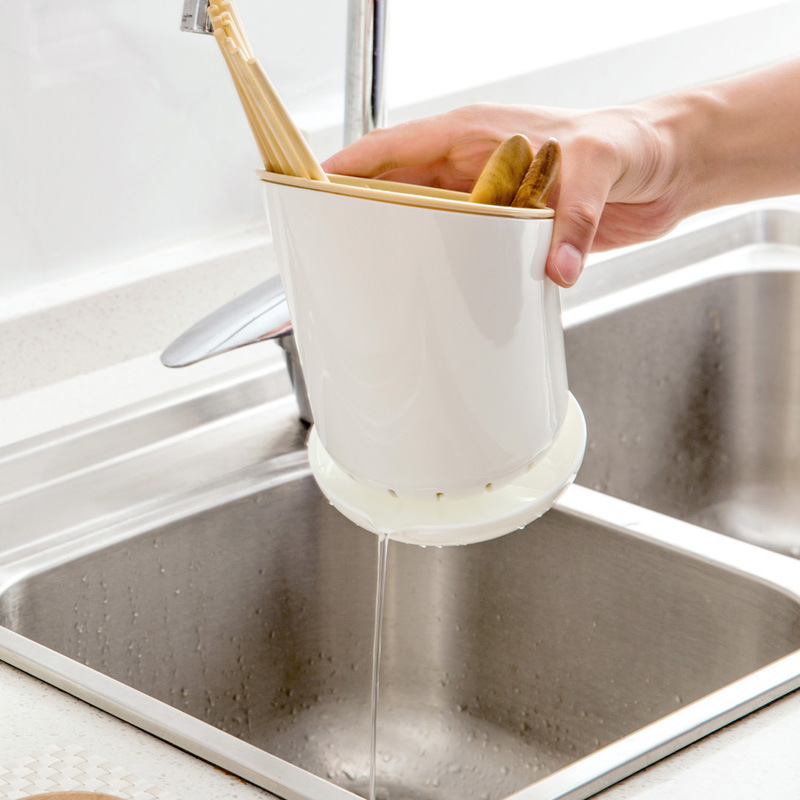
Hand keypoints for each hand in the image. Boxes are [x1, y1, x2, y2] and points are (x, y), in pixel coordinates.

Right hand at [322, 102, 687, 286]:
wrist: (667, 168)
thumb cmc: (629, 140)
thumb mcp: (598, 165)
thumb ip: (574, 216)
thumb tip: (555, 265)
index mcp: (476, 135)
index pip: (394, 147)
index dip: (350, 168)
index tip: (314, 189)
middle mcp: (474, 169)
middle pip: (398, 191)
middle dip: (362, 216)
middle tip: (331, 248)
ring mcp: (488, 201)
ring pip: (426, 226)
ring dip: (402, 248)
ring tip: (372, 277)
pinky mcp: (509, 233)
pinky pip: (464, 253)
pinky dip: (446, 271)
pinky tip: (434, 291)